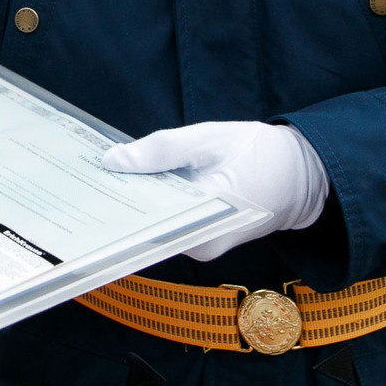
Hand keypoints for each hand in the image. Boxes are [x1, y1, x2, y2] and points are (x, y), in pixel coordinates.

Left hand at [101, 120, 329, 261]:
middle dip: (118, 202)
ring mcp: (200, 245)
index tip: (83, 189)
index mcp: (203, 225)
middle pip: (146, 226)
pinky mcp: (201, 237)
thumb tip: (114, 161)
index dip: (113, 206)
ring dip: (134, 200)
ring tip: (102, 176)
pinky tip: (133, 181)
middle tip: (81, 178)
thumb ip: (161, 150)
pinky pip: (167, 221)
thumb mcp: (209, 140)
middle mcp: (199, 245)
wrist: (303, 174)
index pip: (145, 223)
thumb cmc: (261, 154)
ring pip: (155, 224)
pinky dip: (153, 202)